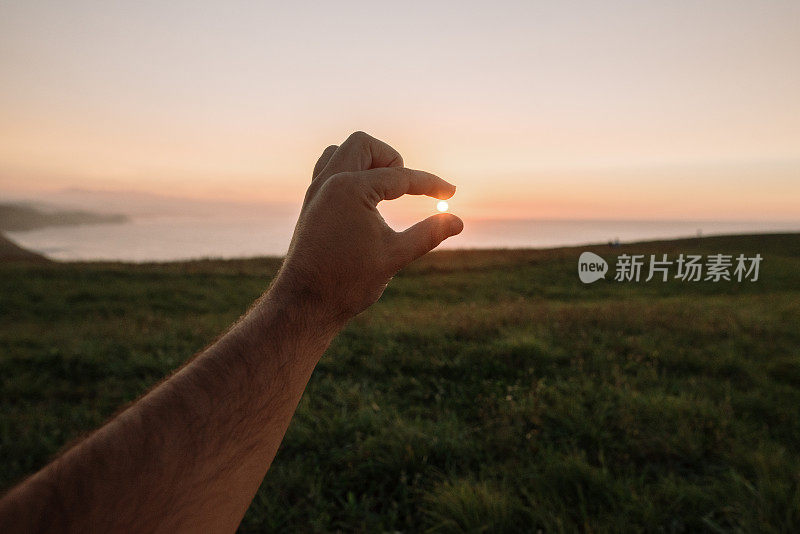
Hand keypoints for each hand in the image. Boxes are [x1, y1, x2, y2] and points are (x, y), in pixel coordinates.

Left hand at [271, 131, 462, 323]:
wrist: (304, 305)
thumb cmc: (347, 282)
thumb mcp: (394, 256)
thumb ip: (428, 234)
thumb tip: (458, 222)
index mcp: (351, 189)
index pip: (399, 176)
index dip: (430, 184)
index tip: (450, 193)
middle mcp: (329, 182)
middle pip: (365, 145)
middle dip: (392, 159)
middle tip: (408, 189)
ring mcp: (315, 191)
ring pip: (342, 152)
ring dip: (368, 162)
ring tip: (387, 190)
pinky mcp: (310, 204)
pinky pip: (330, 170)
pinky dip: (351, 173)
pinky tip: (366, 199)